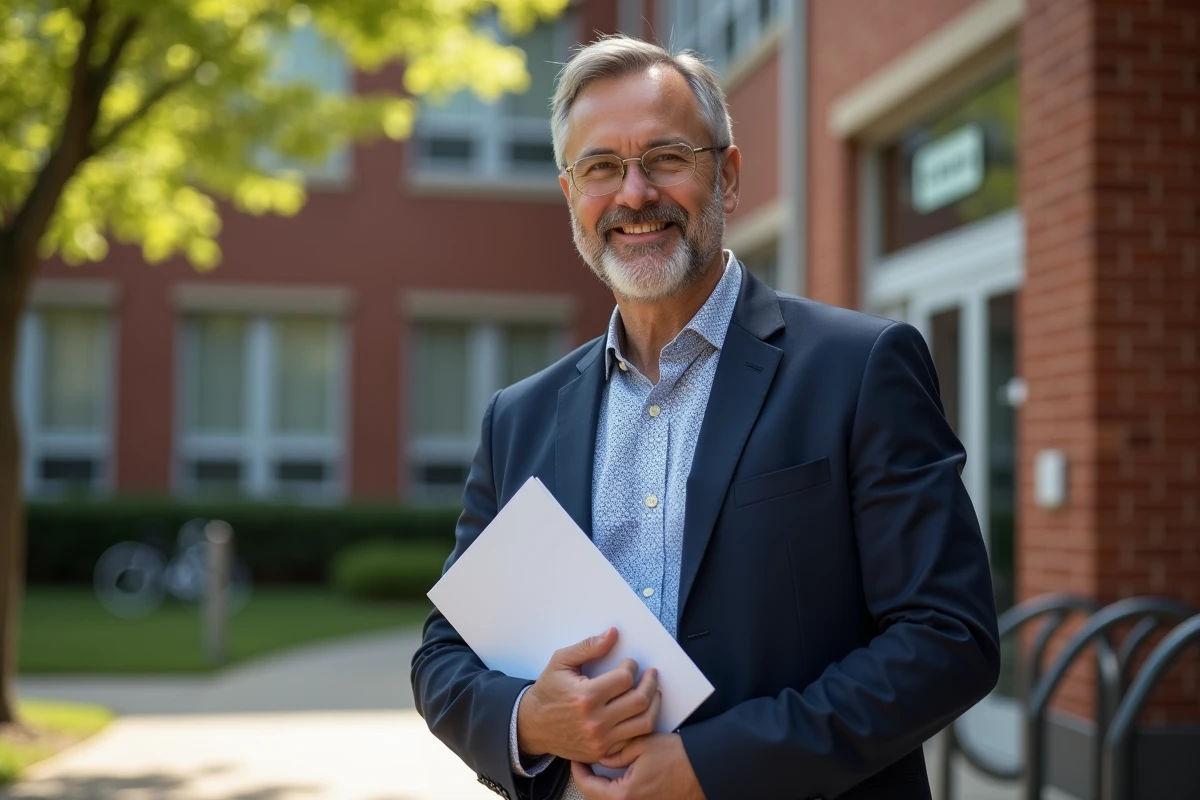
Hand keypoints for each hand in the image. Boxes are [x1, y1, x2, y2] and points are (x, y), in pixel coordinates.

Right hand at [517, 627, 661, 762]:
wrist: (532, 726)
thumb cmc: (548, 691)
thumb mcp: (561, 662)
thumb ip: (588, 647)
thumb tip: (613, 634)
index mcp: (585, 696)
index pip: (625, 678)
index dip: (631, 666)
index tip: (629, 663)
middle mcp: (595, 721)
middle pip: (639, 701)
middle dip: (650, 683)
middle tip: (651, 674)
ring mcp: (600, 740)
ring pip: (644, 723)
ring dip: (654, 704)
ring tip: (654, 692)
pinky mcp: (603, 752)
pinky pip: (634, 740)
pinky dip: (642, 725)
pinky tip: (641, 712)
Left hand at [572, 733, 704, 799]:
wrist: (706, 770)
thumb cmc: (678, 757)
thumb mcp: (642, 746)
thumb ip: (616, 753)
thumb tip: (600, 758)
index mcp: (624, 796)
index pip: (588, 786)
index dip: (578, 770)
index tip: (575, 757)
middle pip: (597, 797)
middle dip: (589, 779)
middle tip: (585, 761)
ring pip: (610, 799)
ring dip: (602, 786)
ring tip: (599, 768)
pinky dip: (617, 790)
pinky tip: (617, 777)